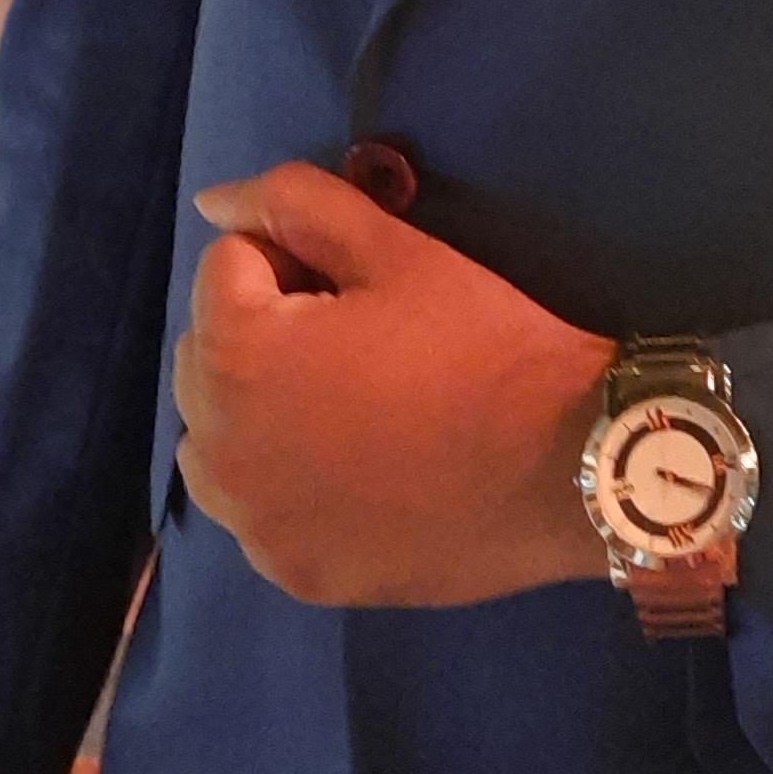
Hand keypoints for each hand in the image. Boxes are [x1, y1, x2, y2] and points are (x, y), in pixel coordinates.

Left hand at [176, 161, 609, 608]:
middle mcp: (219, 448)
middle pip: (209, 355)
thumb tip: (212, 201)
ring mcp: (252, 523)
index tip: (362, 291)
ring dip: (259, 410)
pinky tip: (358, 474)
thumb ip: (294, 203)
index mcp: (237, 354)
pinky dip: (285, 485)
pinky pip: (256, 510)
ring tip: (351, 409)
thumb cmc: (481, 346)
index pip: (226, 268)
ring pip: (218, 439)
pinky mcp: (290, 572)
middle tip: (360, 344)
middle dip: (265, 334)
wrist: (563, 468)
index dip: (294, 262)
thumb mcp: (395, 250)